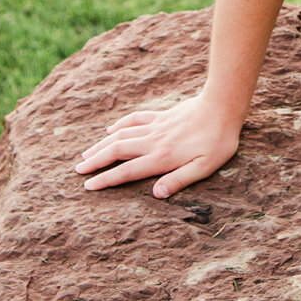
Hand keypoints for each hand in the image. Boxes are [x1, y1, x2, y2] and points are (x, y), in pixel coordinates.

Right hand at [73, 92, 239, 199]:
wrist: (222, 106)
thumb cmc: (218, 141)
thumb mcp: (204, 167)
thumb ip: (179, 180)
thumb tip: (156, 195)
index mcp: (162, 158)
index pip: (126, 171)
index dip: (106, 180)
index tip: (88, 187)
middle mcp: (153, 141)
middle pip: (116, 151)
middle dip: (95, 162)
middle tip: (78, 171)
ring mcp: (156, 126)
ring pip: (121, 134)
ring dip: (102, 145)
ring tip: (86, 154)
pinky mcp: (162, 116)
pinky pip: (135, 119)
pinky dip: (120, 124)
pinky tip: (111, 129)